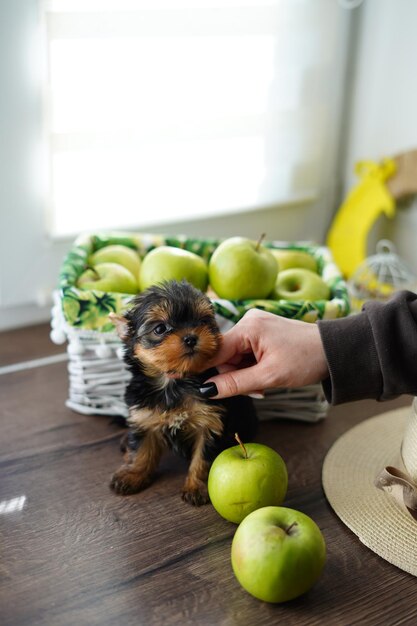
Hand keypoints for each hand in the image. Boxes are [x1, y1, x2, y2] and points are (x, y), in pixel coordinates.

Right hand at [200, 309, 328, 398]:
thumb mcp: (270, 376)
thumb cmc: (306, 360)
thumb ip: (236, 383)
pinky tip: (265, 375)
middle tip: (257, 390)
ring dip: (245, 374)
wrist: (333, 350)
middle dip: (235, 376)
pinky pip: (245, 353)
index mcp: (248, 327)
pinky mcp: (262, 332)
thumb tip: (208, 390)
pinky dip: (252, 368)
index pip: (215, 350)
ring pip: (235, 356)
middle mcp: (248, 321)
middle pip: (224, 354)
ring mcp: (255, 325)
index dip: (205, 369)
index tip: (190, 382)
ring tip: (265, 385)